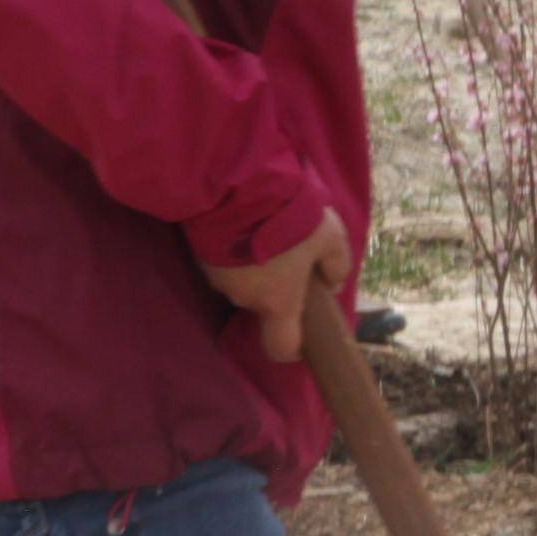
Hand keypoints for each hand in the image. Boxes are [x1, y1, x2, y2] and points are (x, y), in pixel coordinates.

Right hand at [205, 210, 352, 365]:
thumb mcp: (330, 237)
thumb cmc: (290, 219)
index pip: (280, 347)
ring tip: (265, 234)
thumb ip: (336, 265)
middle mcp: (244, 298)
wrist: (238, 187)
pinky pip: (224, 262)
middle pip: (263, 304)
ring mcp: (217, 278)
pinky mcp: (200, 255)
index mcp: (277, 302)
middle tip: (290, 257)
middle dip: (276, 287)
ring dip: (254, 267)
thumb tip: (333, 283)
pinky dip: (236, 252)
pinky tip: (245, 227)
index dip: (291, 348)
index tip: (300, 340)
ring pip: (243, 281)